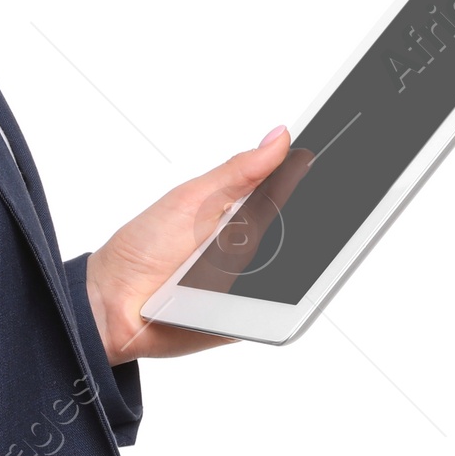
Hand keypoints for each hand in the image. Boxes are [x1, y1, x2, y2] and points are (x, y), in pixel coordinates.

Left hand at [84, 126, 315, 363]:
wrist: (112, 303)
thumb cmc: (144, 245)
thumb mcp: (193, 198)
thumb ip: (239, 172)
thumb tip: (280, 136)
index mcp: (241, 212)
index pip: (290, 193)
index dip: (317, 183)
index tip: (342, 166)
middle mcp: (251, 248)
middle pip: (299, 234)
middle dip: (311, 223)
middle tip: (299, 216)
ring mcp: (251, 285)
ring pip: (293, 275)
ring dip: (291, 265)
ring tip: (246, 257)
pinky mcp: (247, 319)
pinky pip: (272, 311)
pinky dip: (271, 301)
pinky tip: (249, 288)